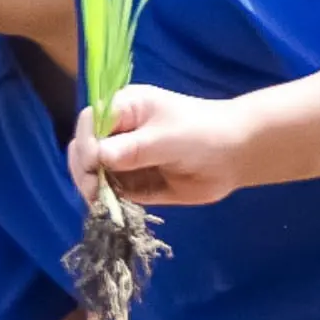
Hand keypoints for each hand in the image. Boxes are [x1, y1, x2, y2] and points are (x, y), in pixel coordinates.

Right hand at [70, 85, 256, 206]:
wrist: (235, 156)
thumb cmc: (203, 133)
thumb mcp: (166, 138)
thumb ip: (132, 149)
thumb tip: (97, 158)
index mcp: (124, 108)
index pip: (89, 123)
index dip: (86, 144)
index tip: (95, 165)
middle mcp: (118, 132)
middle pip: (84, 149)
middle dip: (84, 170)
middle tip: (94, 191)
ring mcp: (124, 158)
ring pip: (93, 174)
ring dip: (92, 190)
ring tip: (101, 204)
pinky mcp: (133, 183)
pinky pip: (111, 194)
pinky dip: (107, 203)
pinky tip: (111, 211)